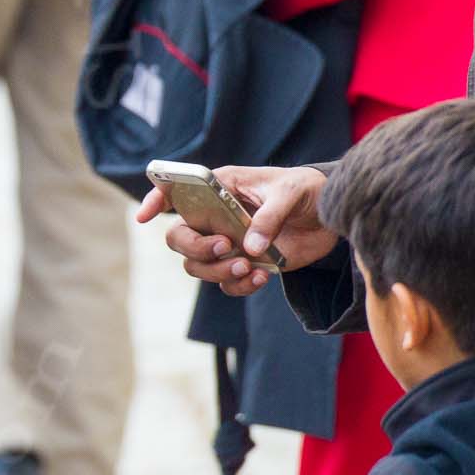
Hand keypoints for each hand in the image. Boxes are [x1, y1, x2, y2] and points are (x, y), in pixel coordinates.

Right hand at [136, 164, 336, 295]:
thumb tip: (249, 249)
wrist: (330, 215)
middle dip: (194, 247)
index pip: (177, 191)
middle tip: (223, 247)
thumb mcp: (289, 193)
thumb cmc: (306, 190)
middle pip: (179, 237)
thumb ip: (268, 218)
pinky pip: (226, 284)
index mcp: (219, 188)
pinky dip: (240, 286)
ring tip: (247, 267)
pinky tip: (261, 277)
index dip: (155, 201)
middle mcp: (215, 217)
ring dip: (217, 271)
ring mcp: (228, 243)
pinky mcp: (244, 264)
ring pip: (197, 265)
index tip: (144, 216)